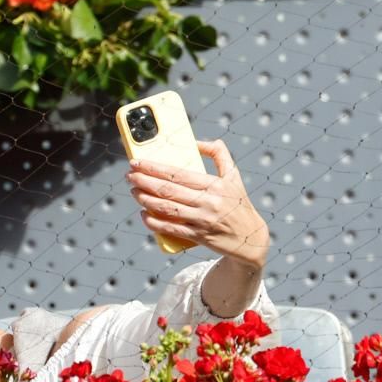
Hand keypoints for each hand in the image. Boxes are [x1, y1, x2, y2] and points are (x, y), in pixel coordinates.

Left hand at [126, 139, 269, 267]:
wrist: (251, 239)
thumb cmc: (239, 203)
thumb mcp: (233, 176)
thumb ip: (219, 154)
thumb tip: (197, 142)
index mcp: (214, 185)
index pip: (178, 173)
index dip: (154, 167)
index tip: (137, 162)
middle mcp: (208, 202)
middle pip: (168, 190)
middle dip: (144, 181)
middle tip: (130, 175)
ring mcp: (202, 221)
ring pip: (166, 208)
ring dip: (145, 199)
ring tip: (134, 191)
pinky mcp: (199, 237)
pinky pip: (171, 229)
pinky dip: (154, 222)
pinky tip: (143, 215)